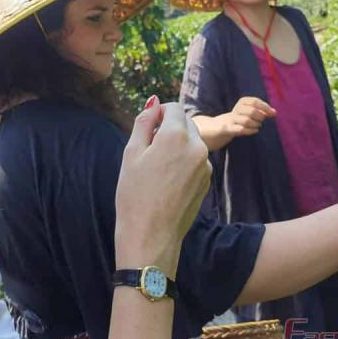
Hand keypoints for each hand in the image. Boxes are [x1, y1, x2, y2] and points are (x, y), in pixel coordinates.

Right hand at [114, 96, 210, 276]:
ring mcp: (205, 165)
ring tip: (155, 167)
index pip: (174, 107)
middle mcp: (197, 147)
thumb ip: (144, 122)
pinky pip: (195, 160)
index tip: (147, 126)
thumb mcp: (131, 153)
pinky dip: (183, 161)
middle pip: (185, 122)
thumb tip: (154, 102)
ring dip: (176, 144)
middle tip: (147, 148)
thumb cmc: (135, 195)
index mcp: (177, 136)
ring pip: (191, 141)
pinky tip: (166, 180)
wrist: (151, 236)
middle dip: (169, 127)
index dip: (159, 112)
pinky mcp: (206, 180)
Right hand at [221, 96, 275, 136]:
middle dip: (260, 117)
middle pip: (252, 111)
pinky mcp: (230, 128)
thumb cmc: (244, 116)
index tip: (273, 114)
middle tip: (262, 119)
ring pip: (246, 121)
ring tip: (258, 125)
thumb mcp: (252, 109)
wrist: (226, 124)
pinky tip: (255, 130)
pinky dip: (251, 131)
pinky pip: (241, 130)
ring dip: (256, 124)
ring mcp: (233, 118)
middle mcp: (237, 108)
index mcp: (243, 101)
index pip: (255, 101)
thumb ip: (263, 110)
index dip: (265, 107)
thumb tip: (274, 112)